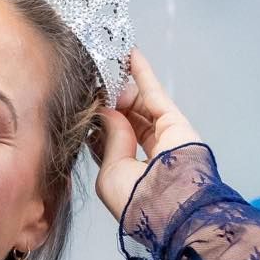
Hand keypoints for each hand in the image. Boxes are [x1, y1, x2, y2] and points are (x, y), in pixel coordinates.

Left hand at [86, 47, 203, 225]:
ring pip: (140, 106)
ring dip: (123, 86)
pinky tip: (130, 55)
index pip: (109, 141)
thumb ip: (108, 138)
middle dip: (109, 102)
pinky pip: (154, 94)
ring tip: (106, 64)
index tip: (84, 102)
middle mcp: (146, 156)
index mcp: (128, 174)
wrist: (170, 205)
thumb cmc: (137, 199)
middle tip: (93, 82)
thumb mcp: (109, 171)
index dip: (97, 121)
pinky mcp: (175, 122)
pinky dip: (142, 74)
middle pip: (125, 120)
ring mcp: (163, 138)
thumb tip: (106, 111)